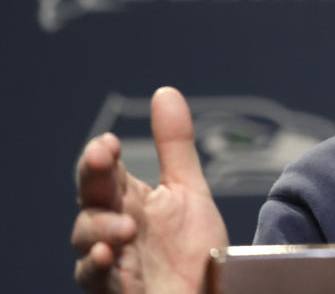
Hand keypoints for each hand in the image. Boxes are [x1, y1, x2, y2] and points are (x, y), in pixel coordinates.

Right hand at [72, 87, 228, 293]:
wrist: (217, 293)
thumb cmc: (194, 249)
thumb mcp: (189, 191)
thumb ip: (175, 146)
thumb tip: (164, 91)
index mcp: (127, 200)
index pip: (103, 171)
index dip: (100, 156)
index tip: (109, 143)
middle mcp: (113, 228)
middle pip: (89, 200)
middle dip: (92, 178)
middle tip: (102, 158)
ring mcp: (112, 263)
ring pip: (86, 243)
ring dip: (100, 229)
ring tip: (125, 226)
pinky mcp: (118, 292)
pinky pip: (98, 282)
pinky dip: (100, 269)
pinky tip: (110, 256)